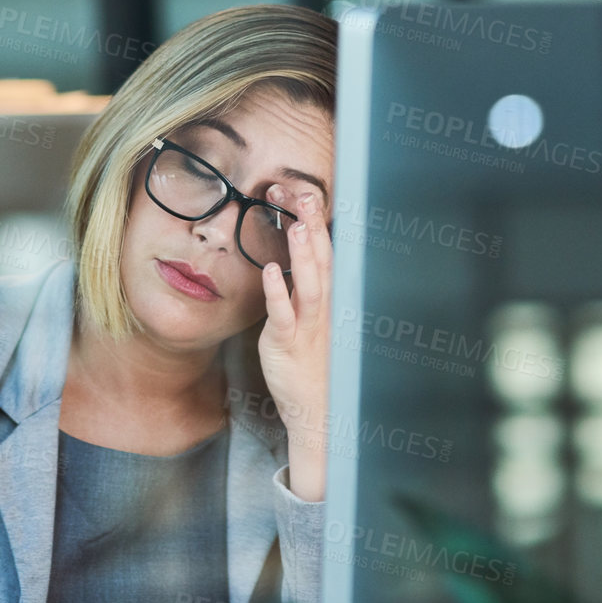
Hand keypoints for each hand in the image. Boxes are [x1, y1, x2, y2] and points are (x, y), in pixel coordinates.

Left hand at [257, 187, 332, 499]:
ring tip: (296, 224)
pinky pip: (284, 316)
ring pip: (310, 284)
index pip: (328, 252)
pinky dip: (279, 293)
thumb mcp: (315, 320)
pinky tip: (271, 271)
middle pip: (323, 260)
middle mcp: (324, 308)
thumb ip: (308, 287)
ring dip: (304, 254)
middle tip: (306, 194)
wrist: (319, 411)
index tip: (306, 192)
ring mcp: (308, 326)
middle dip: (315, 226)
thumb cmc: (315, 363)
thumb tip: (301, 253)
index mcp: (330, 299)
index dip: (317, 222)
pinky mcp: (288, 344)